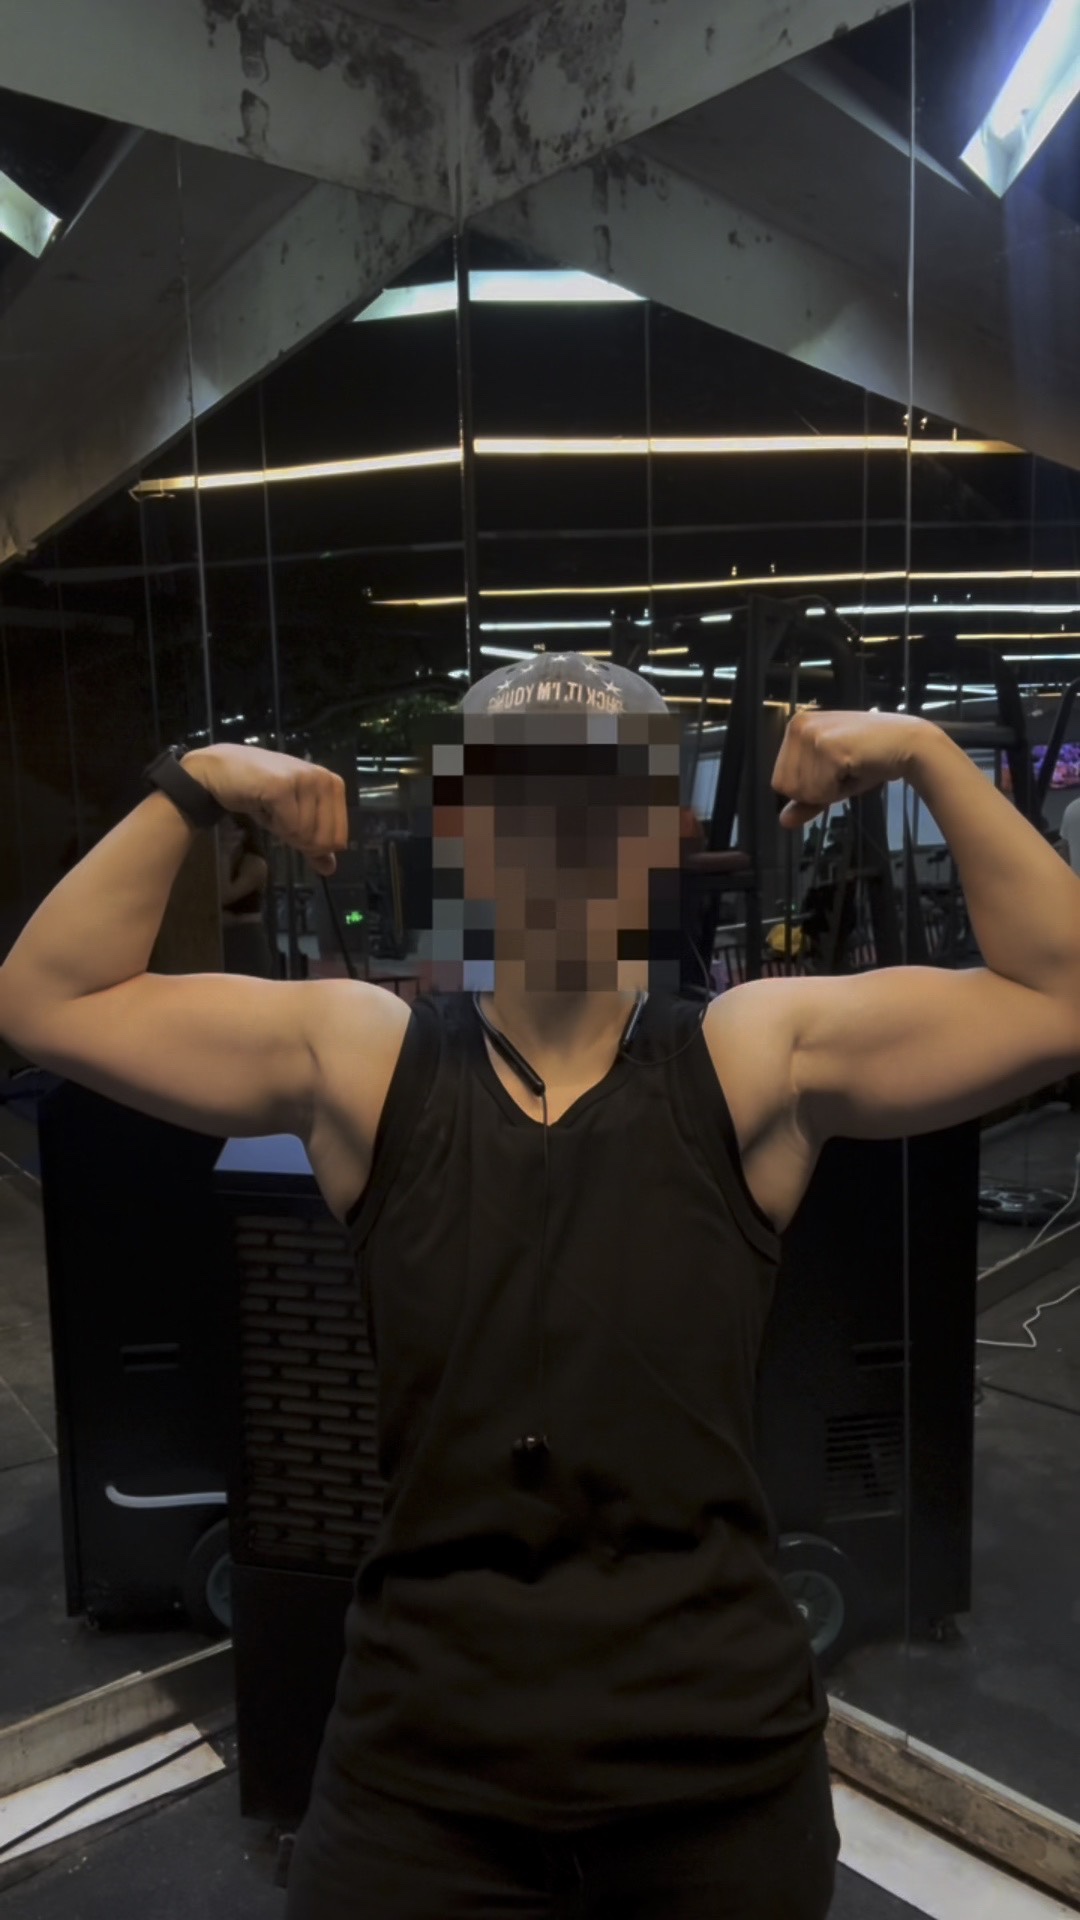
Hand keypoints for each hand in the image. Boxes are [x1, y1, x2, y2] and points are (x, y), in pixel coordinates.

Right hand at [183, 745, 348, 876]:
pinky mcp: (283, 787)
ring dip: (282, 830)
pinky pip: (289, 827)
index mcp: (333, 785)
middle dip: (299, 840)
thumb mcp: (293, 820)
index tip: (293, 826)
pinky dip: (274, 825)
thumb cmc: (261, 795)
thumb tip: (330, 869)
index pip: (338, 838)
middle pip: (324, 840)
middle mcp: (324, 778)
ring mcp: (304, 780)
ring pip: (305, 834)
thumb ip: (313, 842)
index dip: (313, 845)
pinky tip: (263, 806)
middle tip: (280, 818)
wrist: (222, 771)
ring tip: (270, 808)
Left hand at [771, 709, 930, 829]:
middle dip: (818, 790)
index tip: (834, 770)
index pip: (780, 781)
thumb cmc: (870, 759)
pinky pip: (821, 791)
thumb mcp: (831, 780)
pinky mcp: (828, 747)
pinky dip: (841, 790)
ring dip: (831, 790)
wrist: (907, 743)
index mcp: (795, 728)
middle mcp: (798, 726)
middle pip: (787, 788)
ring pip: (803, 792)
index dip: (809, 787)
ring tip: (851, 768)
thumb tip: (783, 821)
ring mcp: (812, 734)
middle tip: (844, 770)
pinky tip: (857, 768)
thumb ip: (806, 800)